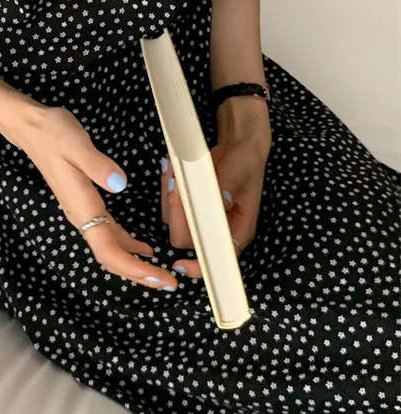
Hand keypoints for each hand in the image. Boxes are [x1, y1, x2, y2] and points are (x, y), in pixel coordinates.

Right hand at [8, 103, 179, 291]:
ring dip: (134, 263)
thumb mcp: (77, 144)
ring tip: (159, 272)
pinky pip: (108, 234)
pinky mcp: (85, 204)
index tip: (158, 277)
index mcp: (82, 207)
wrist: (32, 127)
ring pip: (110, 248)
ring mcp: (82, 211)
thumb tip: (120, 185)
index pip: (109, 250)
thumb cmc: (53, 134)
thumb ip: (98, 166)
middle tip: (168, 283)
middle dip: (139, 274)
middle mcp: (81, 215)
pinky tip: (141, 248)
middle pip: (111, 257)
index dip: (134, 268)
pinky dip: (127, 246)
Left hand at [160, 131, 268, 277]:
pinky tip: (174, 166)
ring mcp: (200, 218)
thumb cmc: (245, 162)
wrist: (239, 146)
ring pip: (172, 219)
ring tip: (176, 166)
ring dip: (170, 193)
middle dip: (177, 210)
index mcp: (236, 231)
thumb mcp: (239, 172)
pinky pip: (169, 203)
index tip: (179, 264)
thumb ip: (226, 187)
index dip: (198, 266)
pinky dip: (168, 185)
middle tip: (176, 181)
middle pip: (185, 237)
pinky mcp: (189, 205)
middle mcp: (216, 230)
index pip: (217, 258)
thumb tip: (217, 202)